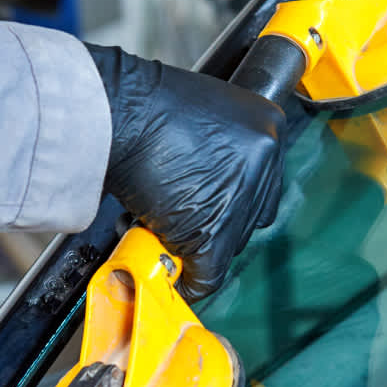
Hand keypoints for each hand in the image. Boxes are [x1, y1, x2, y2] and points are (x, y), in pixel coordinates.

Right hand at [86, 44, 283, 301]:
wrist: (118, 111)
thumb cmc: (145, 106)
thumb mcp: (204, 112)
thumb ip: (221, 148)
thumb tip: (213, 180)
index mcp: (268, 125)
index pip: (264, 181)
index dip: (234, 197)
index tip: (214, 203)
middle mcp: (265, 158)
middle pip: (251, 214)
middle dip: (218, 221)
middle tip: (185, 217)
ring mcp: (243, 194)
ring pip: (230, 243)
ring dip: (199, 243)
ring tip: (165, 228)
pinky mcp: (216, 229)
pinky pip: (209, 273)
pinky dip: (189, 279)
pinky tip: (172, 273)